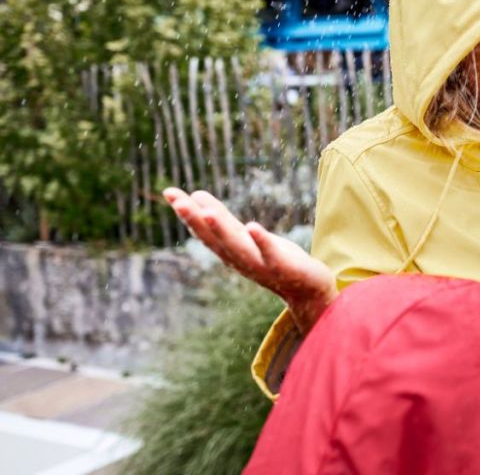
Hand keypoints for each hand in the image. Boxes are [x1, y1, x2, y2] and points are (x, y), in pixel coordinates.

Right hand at [163, 187, 336, 333]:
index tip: (169, 192)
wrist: (307, 291)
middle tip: (177, 200)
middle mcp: (240, 259)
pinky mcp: (283, 266)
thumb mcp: (245, 237)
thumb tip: (196, 195)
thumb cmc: (275, 261)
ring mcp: (260, 264)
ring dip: (222, 230)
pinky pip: (270, 252)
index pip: (205, 230)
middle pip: (214, 239)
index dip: (187, 213)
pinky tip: (252, 226)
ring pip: (237, 246)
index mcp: (230, 251)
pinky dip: (261, 241)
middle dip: (195, 220)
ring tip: (206, 212)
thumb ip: (222, 220)